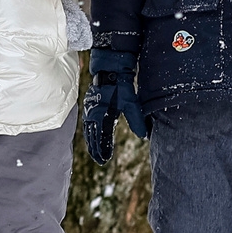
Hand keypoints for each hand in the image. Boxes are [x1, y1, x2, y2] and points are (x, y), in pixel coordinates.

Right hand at [83, 48, 145, 164]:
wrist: (109, 71)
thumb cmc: (120, 87)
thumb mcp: (131, 103)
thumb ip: (137, 120)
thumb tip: (144, 136)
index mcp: (102, 115)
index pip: (101, 137)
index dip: (103, 149)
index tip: (105, 159)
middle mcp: (93, 114)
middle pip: (92, 137)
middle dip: (96, 150)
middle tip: (101, 160)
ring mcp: (89, 110)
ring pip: (88, 131)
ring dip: (91, 143)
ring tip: (95, 153)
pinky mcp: (89, 107)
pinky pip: (87, 124)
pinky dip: (88, 133)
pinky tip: (91, 138)